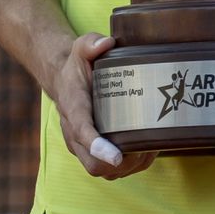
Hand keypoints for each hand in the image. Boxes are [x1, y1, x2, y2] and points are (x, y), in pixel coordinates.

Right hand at [52, 32, 156, 179]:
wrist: (63, 80)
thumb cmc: (77, 66)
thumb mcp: (81, 48)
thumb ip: (90, 44)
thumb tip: (106, 43)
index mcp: (73, 108)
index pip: (81, 132)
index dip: (98, 147)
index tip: (116, 156)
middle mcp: (74, 133)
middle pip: (92, 163)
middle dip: (121, 162)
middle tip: (147, 148)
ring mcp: (81, 146)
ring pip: (101, 170)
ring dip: (128, 166)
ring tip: (151, 148)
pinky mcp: (90, 151)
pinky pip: (108, 170)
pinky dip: (128, 166)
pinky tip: (146, 150)